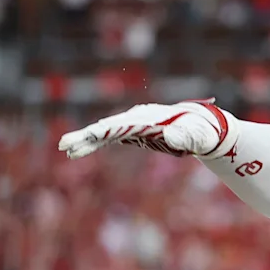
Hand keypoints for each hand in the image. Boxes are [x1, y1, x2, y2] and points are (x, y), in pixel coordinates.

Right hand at [58, 100, 236, 159]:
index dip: (104, 131)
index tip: (89, 136)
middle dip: (86, 136)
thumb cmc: (202, 132)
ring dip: (86, 142)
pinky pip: (112, 138)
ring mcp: (135, 125)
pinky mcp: (136, 133)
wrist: (206, 128)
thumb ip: (185, 135)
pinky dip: (96, 143)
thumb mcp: (197, 135)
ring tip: (66, 150)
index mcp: (148, 119)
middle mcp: (137, 119)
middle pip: (107, 127)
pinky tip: (80, 151)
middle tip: (64, 146)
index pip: (121, 125)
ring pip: (106, 132)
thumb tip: (169, 135)